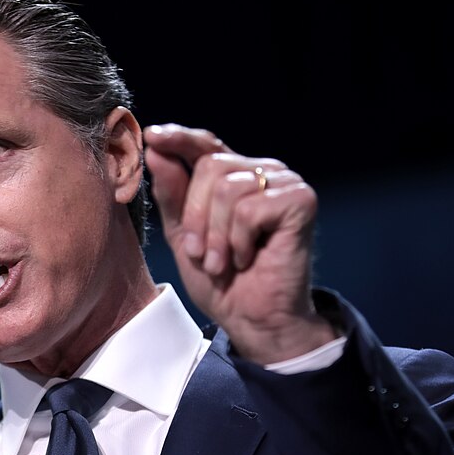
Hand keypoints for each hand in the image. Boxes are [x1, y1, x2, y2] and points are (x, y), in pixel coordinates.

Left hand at [143, 123, 336, 363]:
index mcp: (233, 176)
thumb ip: (171, 194)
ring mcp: (285, 183)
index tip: (153, 136)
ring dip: (216, 235)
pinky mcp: (301, 201)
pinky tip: (247, 259)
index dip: (179, 138)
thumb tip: (155, 150)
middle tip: (200, 254)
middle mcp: (261, 172)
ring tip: (222, 263)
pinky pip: (250, 209)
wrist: (253, 318)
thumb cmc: (221, 280)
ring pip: (228, 188)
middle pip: (210, 166)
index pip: (205, 145)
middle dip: (195, 216)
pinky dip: (240, 241)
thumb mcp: (182, 235)